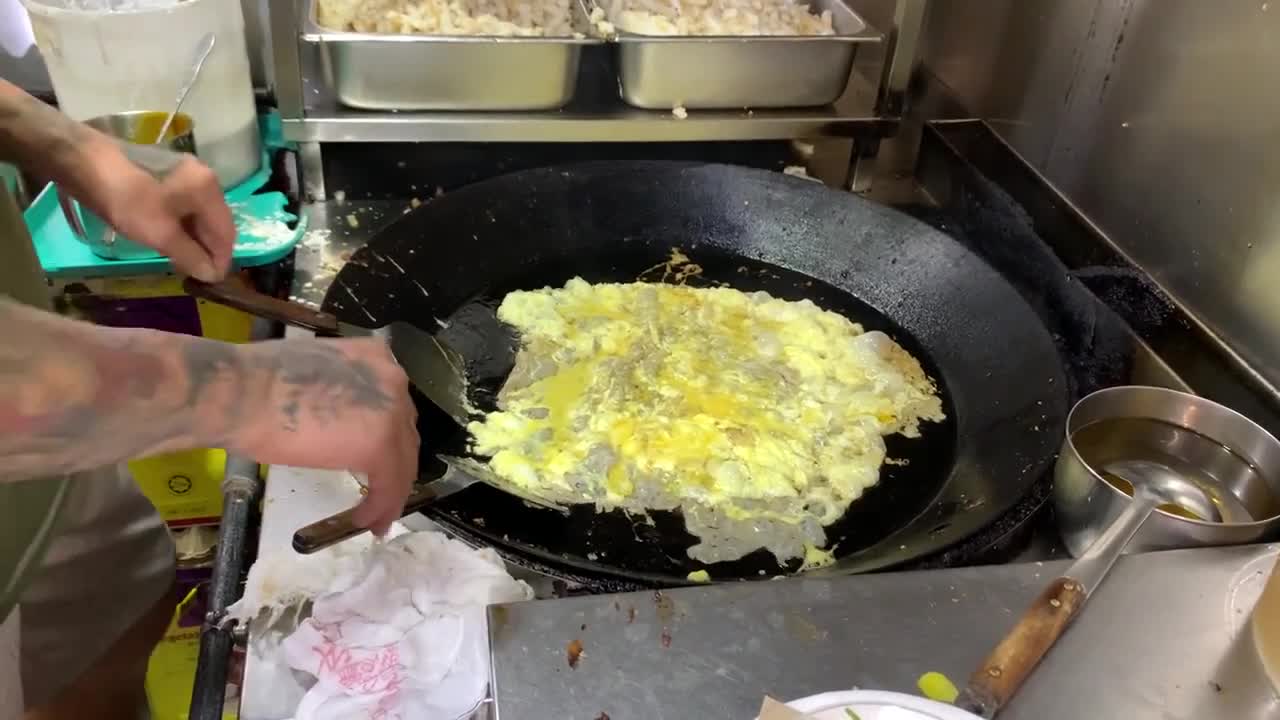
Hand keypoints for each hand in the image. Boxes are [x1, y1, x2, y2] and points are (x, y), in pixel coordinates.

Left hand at [66, 135, 235, 281]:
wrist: (84, 161)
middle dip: (206, 250)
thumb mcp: (160, 234)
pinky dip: (181, 225)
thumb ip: (190, 256)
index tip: (210, 283)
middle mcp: (204, 178)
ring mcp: (184, 173)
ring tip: (180, 259)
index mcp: (208, 190)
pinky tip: (168, 238)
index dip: (220, 260)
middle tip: (193, 273)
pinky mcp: (166, 174)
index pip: (226, 234)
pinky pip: (184, 206)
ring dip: (193, 239)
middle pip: (214, 223)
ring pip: (198, 215)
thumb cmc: (126, 199)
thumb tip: (211, 274)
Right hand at [230, 337, 419, 533]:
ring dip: (390, 492)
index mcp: (375, 358)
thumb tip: (338, 418)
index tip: (378, 464)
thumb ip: (339, 391)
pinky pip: (389, 484)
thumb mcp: (315, 371)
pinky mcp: (379, 446)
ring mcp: (390, 412)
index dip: (388, 440)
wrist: (238, 392)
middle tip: (382, 494)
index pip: (392, 408)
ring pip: (401, 461)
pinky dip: (381, 506)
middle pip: (403, 435)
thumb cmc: (256, 382)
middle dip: (393, 468)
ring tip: (376, 517)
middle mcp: (392, 381)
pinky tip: (366, 521)